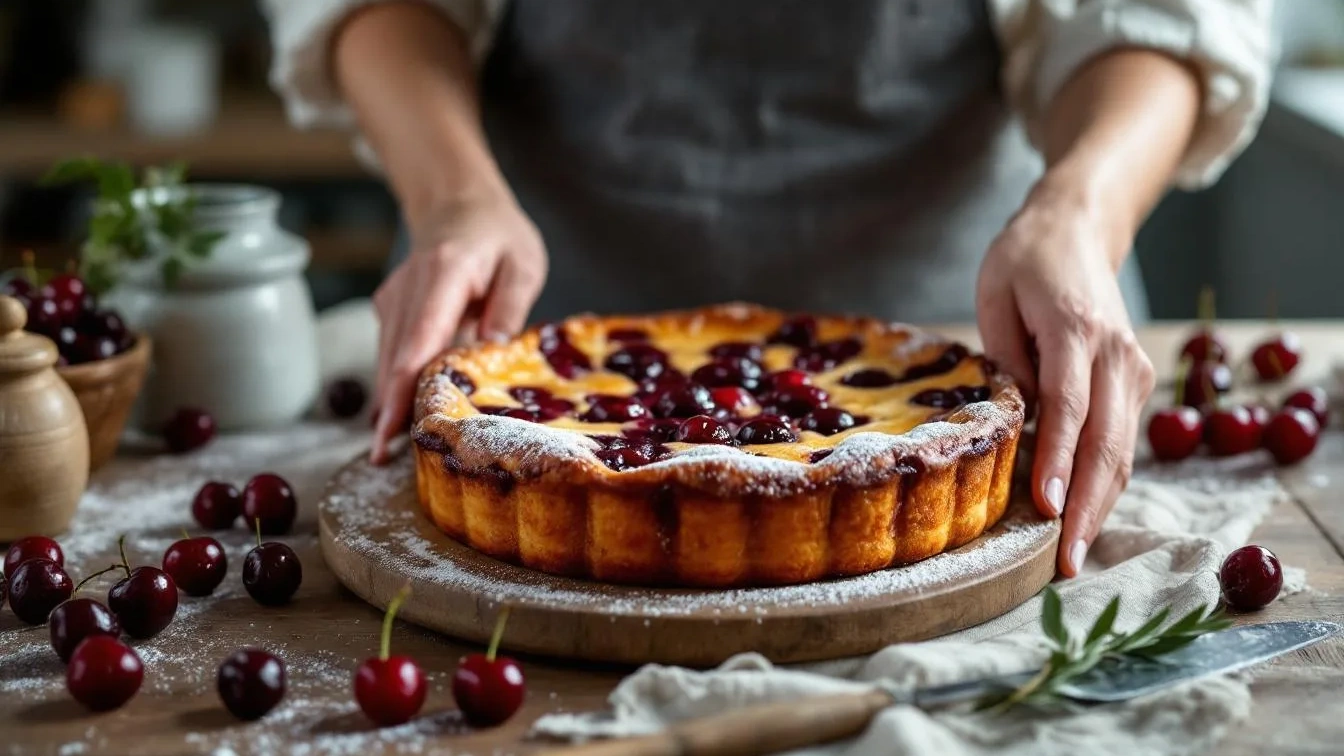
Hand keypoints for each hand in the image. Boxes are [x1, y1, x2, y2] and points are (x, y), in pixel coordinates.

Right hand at [370, 193, 546, 463]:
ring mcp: (393, 300)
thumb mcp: (522, 265)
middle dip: (388, 411)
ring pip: (388, 360)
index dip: (401, 389)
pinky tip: (403, 418)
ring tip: (390, 452)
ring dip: (390, 402)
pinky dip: (397, 384)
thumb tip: (492, 352)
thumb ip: (509, 307)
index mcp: (443, 273)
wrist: (457, 203)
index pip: (417, 340)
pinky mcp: (391, 312)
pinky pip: (393, 353)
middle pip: (394, 359)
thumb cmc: (497, 236)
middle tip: (384, 461)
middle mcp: (407, 289)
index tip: (389, 429)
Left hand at [975, 181, 1155, 576]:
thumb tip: (1016, 423)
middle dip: (1085, 506)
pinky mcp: (1135, 384)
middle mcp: (1117, 355)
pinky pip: (1120, 444)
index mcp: (1078, 330)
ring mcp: (1133, 372)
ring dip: (1098, 506)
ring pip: (1120, 452)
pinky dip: (1103, 485)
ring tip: (1071, 556)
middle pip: (1105, 443)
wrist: (1078, 230)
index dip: (1056, 460)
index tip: (1045, 506)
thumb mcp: (996, 295)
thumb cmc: (1025, 261)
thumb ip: (1007, 358)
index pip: (1067, 406)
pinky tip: (1081, 520)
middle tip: (1064, 560)